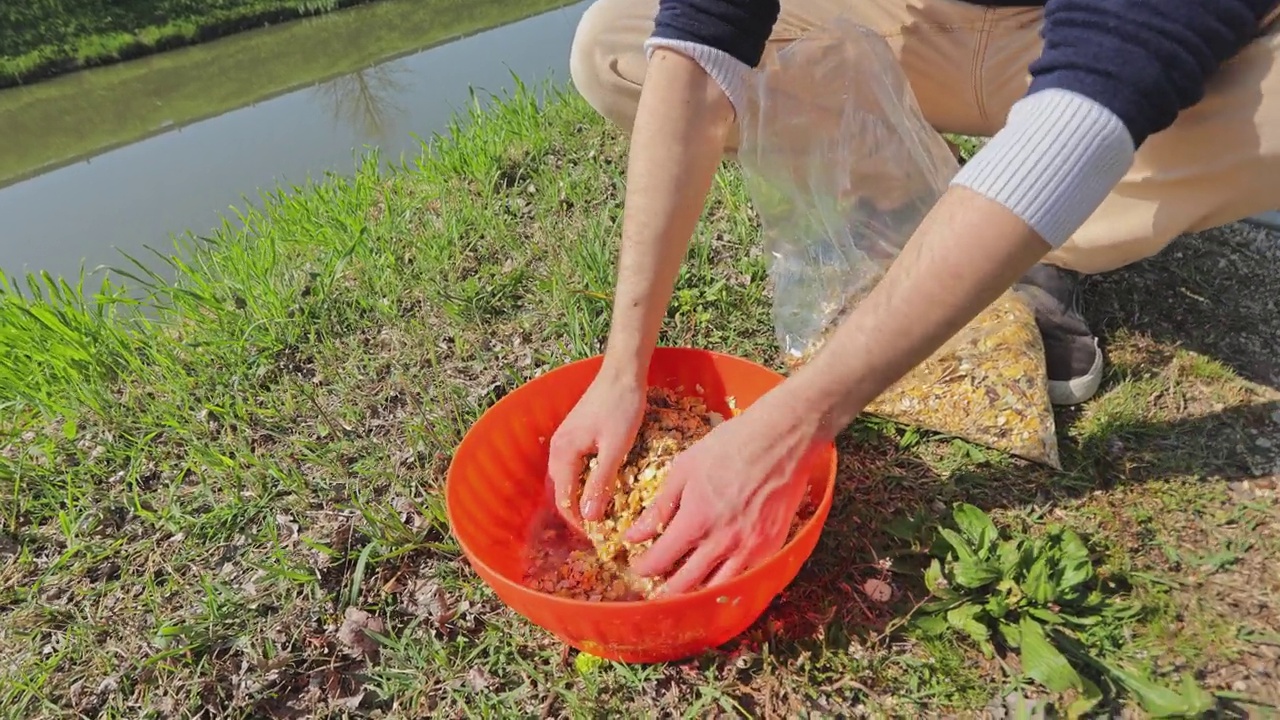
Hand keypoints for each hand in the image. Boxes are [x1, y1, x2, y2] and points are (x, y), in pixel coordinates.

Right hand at [546, 369, 645, 528]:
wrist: (622, 372)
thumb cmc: (622, 407)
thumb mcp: (616, 448)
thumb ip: (601, 483)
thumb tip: (589, 517)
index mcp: (563, 454)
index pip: (564, 501)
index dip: (579, 522)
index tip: (598, 537)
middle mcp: (557, 449)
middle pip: (559, 492)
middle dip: (575, 514)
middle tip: (598, 531)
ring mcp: (563, 440)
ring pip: (565, 480)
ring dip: (577, 498)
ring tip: (598, 514)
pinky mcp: (573, 435)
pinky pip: (571, 467)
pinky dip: (580, 482)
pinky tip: (597, 487)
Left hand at [623, 386, 824, 594]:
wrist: (782, 439)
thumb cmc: (731, 446)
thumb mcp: (684, 469)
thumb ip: (659, 506)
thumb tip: (634, 534)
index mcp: (695, 520)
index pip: (659, 561)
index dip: (643, 567)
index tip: (638, 565)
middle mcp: (722, 542)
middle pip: (684, 585)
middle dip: (664, 590)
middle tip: (655, 585)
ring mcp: (750, 548)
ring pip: (716, 589)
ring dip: (696, 593)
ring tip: (684, 587)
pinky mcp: (771, 547)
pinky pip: (745, 578)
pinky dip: (727, 584)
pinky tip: (717, 577)